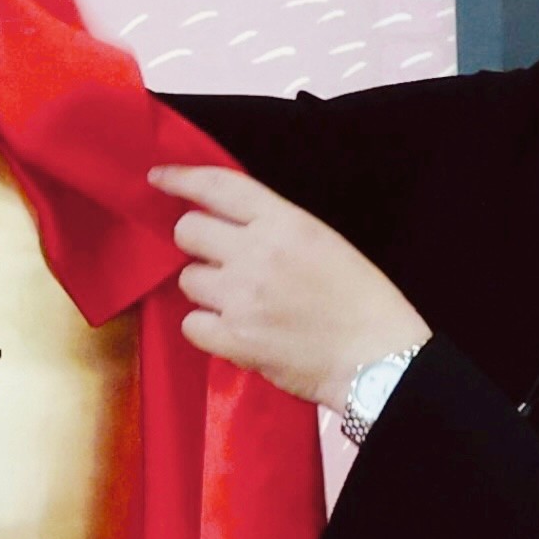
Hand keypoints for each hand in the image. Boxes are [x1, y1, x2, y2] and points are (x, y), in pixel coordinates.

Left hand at [152, 163, 430, 406]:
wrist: (379, 360)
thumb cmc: (363, 303)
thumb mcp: (326, 243)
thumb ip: (276, 228)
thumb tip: (228, 225)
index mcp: (287, 223)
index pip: (219, 186)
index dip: (182, 178)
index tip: (159, 179)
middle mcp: (258, 253)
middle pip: (188, 231)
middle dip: (197, 243)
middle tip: (219, 260)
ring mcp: (242, 297)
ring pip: (188, 279)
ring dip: (206, 289)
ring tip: (240, 303)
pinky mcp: (234, 339)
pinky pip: (191, 324)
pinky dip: (207, 329)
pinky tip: (234, 332)